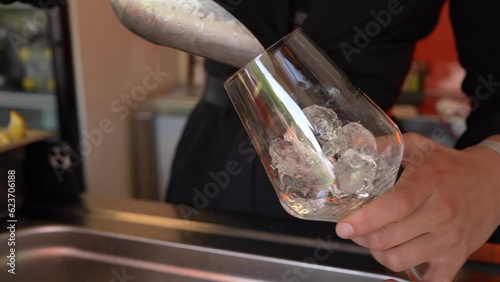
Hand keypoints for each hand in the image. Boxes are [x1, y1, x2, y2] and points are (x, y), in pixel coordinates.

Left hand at [335, 133, 499, 280]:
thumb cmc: (451, 166)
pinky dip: (410, 276)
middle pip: (389, 238)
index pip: (395, 206)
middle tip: (354, 229)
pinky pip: (430, 281)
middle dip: (362, 237)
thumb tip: (356, 145)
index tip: (344, 226)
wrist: (493, 182)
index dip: (365, 219)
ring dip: (378, 253)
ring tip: (374, 240)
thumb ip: (386, 146)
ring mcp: (449, 239)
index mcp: (428, 185)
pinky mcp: (457, 257)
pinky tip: (399, 259)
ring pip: (400, 260)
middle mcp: (440, 214)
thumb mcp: (420, 147)